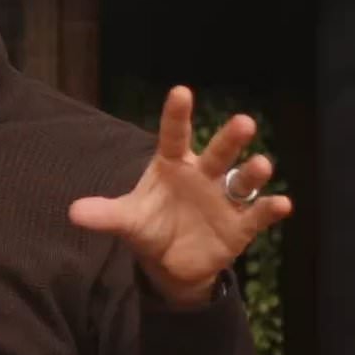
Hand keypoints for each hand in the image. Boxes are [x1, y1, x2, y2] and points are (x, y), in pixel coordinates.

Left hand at [68, 86, 291, 307]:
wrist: (172, 263)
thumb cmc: (150, 226)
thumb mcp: (127, 220)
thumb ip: (105, 214)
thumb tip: (73, 213)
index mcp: (172, 165)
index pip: (174, 135)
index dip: (177, 115)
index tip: (181, 91)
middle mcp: (202, 175)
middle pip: (217, 153)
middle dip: (230, 139)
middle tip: (244, 121)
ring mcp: (224, 199)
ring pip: (242, 180)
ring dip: (253, 172)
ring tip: (262, 164)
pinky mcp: (240, 225)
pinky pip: (257, 214)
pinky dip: (270, 209)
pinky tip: (282, 203)